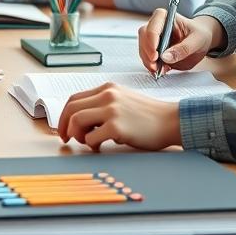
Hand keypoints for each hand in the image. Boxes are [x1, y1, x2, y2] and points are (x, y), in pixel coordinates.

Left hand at [56, 82, 182, 150]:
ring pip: (76, 121)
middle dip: (64, 126)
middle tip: (67, 139)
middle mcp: (107, 95)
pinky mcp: (116, 126)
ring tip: (88, 142)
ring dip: (77, 135)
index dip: (65, 115)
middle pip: (71, 109)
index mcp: (108, 88)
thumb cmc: (149, 116)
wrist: (171, 120)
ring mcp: (111, 110)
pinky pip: (91, 137)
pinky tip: (100, 146)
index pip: (75, 98)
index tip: (65, 128)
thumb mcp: (124, 101)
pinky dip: (91, 144)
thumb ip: (104, 105)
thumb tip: (82, 123)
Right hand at [137, 9, 218, 73]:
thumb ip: (183, 49)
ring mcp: (153, 37)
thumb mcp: (197, 41)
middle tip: (156, 67)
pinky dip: (151, 65)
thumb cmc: (200, 34)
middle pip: (144, 38)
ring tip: (159, 70)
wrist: (202, 39)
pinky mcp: (153, 48)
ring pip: (143, 48)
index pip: (152, 28)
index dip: (151, 43)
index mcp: (165, 17)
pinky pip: (147, 56)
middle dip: (148, 54)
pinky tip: (160, 69)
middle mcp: (156, 25)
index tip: (156, 56)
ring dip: (148, 61)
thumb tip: (166, 57)